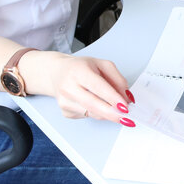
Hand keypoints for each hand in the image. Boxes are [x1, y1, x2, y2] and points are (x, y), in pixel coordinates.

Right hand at [20, 51, 134, 124]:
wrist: (56, 73)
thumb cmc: (80, 68)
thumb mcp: (102, 65)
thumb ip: (117, 79)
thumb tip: (127, 97)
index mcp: (78, 71)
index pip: (97, 87)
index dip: (112, 98)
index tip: (125, 106)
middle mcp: (68, 87)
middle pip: (93, 104)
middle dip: (112, 113)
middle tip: (127, 118)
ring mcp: (64, 101)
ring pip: (92, 113)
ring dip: (108, 114)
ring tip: (117, 109)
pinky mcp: (65, 112)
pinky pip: (88, 116)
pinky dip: (98, 113)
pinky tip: (98, 104)